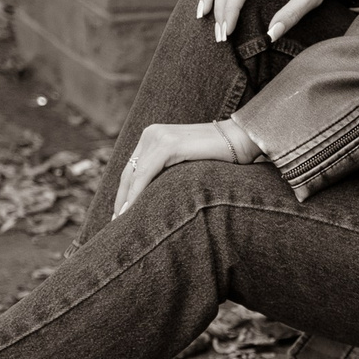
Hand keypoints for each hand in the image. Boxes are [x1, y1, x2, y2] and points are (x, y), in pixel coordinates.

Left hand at [112, 120, 241, 218]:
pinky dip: (136, 194)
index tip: (120, 215)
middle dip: (121, 200)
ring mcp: (159, 137)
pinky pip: (145, 174)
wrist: (242, 140)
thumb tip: (156, 199)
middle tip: (115, 225)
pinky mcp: (168, 144)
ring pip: (134, 174)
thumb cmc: (221, 157)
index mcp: (154, 136)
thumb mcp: (186, 164)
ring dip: (126, 201)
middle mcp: (152, 133)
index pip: (132, 169)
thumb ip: (169, 172)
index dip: (124, 193)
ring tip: (120, 224)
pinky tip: (132, 211)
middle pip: (128, 172)